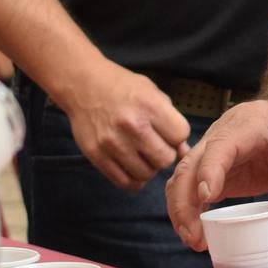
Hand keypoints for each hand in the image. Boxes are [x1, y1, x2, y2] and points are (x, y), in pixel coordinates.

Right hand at [53, 59, 191, 191]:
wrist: (84, 85)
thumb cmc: (122, 87)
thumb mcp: (152, 92)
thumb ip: (170, 119)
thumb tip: (183, 150)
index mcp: (150, 106)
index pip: (180, 135)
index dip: (177, 136)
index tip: (168, 132)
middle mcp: (132, 126)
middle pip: (165, 159)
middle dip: (165, 154)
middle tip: (156, 146)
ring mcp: (112, 143)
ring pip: (146, 174)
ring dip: (148, 168)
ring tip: (142, 155)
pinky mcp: (97, 156)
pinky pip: (124, 182)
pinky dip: (133, 179)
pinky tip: (132, 167)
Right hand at [166, 94, 267, 248]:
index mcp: (248, 124)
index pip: (220, 146)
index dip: (210, 170)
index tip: (207, 198)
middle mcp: (222, 134)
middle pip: (189, 165)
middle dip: (185, 203)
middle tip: (196, 239)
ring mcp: (215, 151)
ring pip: (183, 177)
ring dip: (181, 209)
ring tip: (194, 241)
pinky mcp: (217, 169)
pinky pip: (192, 186)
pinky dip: (188, 208)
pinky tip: (196, 233)